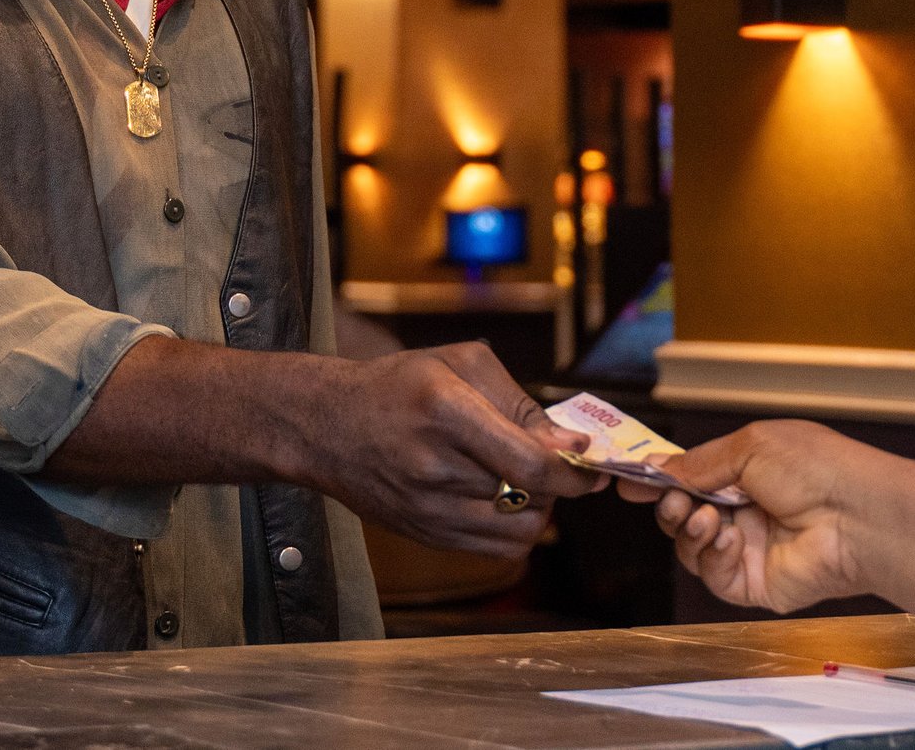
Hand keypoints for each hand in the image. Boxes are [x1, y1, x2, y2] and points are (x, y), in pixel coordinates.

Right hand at [306, 342, 604, 556]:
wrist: (326, 425)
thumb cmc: (400, 385)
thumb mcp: (460, 365)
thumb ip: (521, 404)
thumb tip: (571, 446)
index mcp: (446, 411)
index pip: (531, 464)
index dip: (573, 470)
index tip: (588, 459)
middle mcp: (435, 466)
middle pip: (531, 499)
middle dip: (556, 483)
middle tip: (552, 461)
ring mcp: (427, 510)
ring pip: (519, 531)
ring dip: (536, 508)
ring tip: (523, 480)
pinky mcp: (425, 535)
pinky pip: (495, 550)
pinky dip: (512, 528)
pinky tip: (501, 499)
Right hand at [626, 421, 871, 612]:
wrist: (856, 515)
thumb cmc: (815, 468)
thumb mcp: (750, 447)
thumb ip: (699, 463)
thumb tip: (655, 467)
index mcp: (747, 474)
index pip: (692, 480)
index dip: (662, 482)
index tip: (630, 482)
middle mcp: (745, 513)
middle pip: (684, 517)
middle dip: (672, 508)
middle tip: (676, 501)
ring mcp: (748, 550)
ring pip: (692, 548)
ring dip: (690, 531)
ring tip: (707, 519)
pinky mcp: (753, 585)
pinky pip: (713, 576)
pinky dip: (712, 557)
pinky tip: (728, 539)